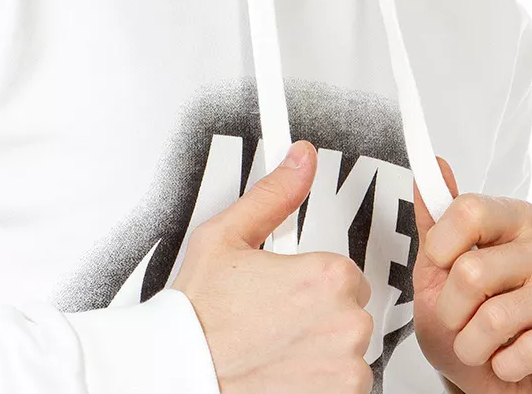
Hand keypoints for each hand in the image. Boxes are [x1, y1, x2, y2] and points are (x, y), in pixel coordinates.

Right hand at [172, 140, 373, 393]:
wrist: (181, 376)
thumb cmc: (199, 318)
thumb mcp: (226, 237)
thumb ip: (274, 194)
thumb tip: (300, 160)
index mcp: (327, 277)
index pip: (344, 273)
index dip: (310, 283)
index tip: (282, 293)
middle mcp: (345, 324)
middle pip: (349, 312)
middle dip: (318, 315)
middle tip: (274, 322)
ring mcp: (345, 370)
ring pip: (347, 352)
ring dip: (321, 351)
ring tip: (276, 351)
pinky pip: (343, 388)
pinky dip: (320, 384)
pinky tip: (283, 375)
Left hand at [412, 157, 531, 392]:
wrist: (510, 384)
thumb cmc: (473, 322)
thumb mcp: (438, 272)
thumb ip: (434, 221)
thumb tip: (435, 166)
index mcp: (515, 219)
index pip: (469, 211)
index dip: (440, 248)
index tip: (440, 268)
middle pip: (472, 269)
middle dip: (450, 310)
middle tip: (459, 322)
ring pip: (495, 317)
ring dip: (473, 345)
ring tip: (481, 347)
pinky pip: (528, 349)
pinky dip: (505, 366)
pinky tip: (511, 361)